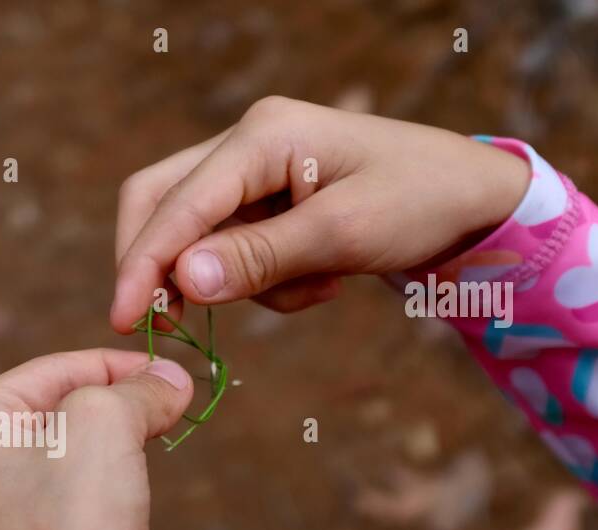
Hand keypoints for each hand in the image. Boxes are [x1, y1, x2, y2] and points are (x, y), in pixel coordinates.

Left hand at [0, 349, 193, 529]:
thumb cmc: (76, 526)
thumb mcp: (107, 426)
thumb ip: (138, 389)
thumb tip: (171, 380)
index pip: (46, 372)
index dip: (115, 365)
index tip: (169, 373)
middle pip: (47, 414)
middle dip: (110, 410)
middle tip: (165, 412)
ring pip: (53, 460)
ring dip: (105, 453)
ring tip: (145, 459)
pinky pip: (52, 506)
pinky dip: (91, 496)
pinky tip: (120, 510)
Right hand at [110, 95, 530, 328]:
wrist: (474, 200)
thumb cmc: (421, 201)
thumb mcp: (343, 235)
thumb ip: (260, 258)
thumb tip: (185, 283)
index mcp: (264, 136)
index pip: (177, 202)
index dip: (143, 263)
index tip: (123, 319)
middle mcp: (247, 143)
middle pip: (161, 204)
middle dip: (161, 266)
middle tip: (169, 325)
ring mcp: (254, 170)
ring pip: (198, 237)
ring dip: (239, 282)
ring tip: (314, 288)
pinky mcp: (266, 200)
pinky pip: (233, 251)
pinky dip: (266, 281)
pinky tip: (321, 280)